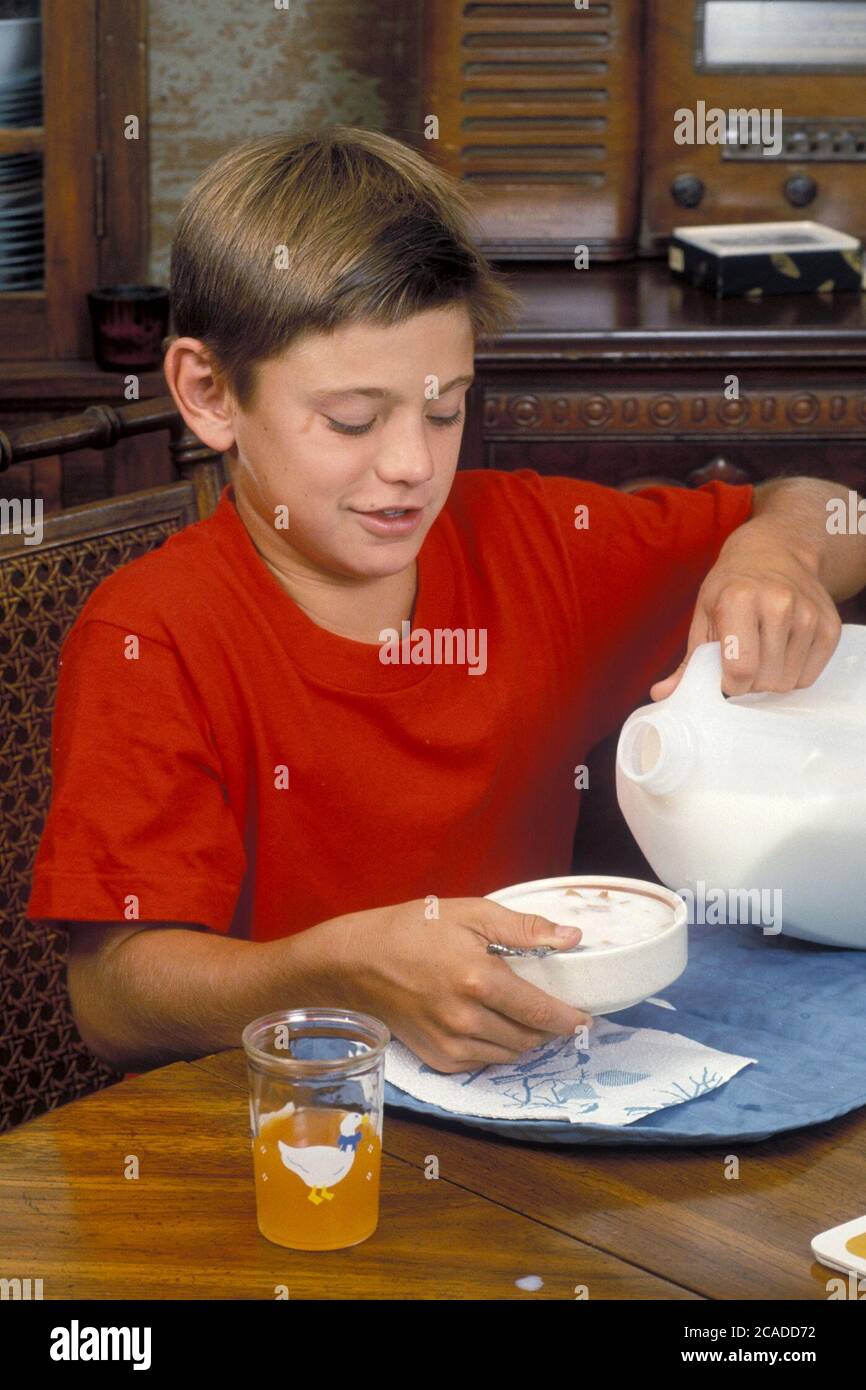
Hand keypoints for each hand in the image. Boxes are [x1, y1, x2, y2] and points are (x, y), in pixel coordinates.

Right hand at [307, 897, 591, 1072]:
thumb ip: (523, 928)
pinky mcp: (438, 1060)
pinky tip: (495, 1027)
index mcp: (479, 981)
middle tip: (558, 1012)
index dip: (569, 1019)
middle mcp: (467, 1021)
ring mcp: (450, 1045)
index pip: (540, 1013)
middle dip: (550, 1029)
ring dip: (526, 1041)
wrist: (357, 963)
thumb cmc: (414, 930)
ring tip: (529, 1019)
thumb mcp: (470, 913)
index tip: (586, 1017)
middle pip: (529, 1039)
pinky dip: (498, 1049)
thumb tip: (572, 938)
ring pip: (509, 1055)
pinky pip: (483, 1062)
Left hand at [650, 519, 841, 699]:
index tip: (724, 676)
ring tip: (762, 653)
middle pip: (765, 681)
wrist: (775, 551)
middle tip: (743, 661)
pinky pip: (808, 676)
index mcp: (740, 599)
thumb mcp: (703, 614)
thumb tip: (661, 695)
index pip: (740, 668)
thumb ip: (687, 661)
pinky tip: (782, 650)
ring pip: (787, 682)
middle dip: (749, 682)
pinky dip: (792, 674)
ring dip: (771, 678)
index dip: (729, 684)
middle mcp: (779, 604)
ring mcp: (808, 614)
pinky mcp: (830, 626)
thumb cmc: (731, 585)